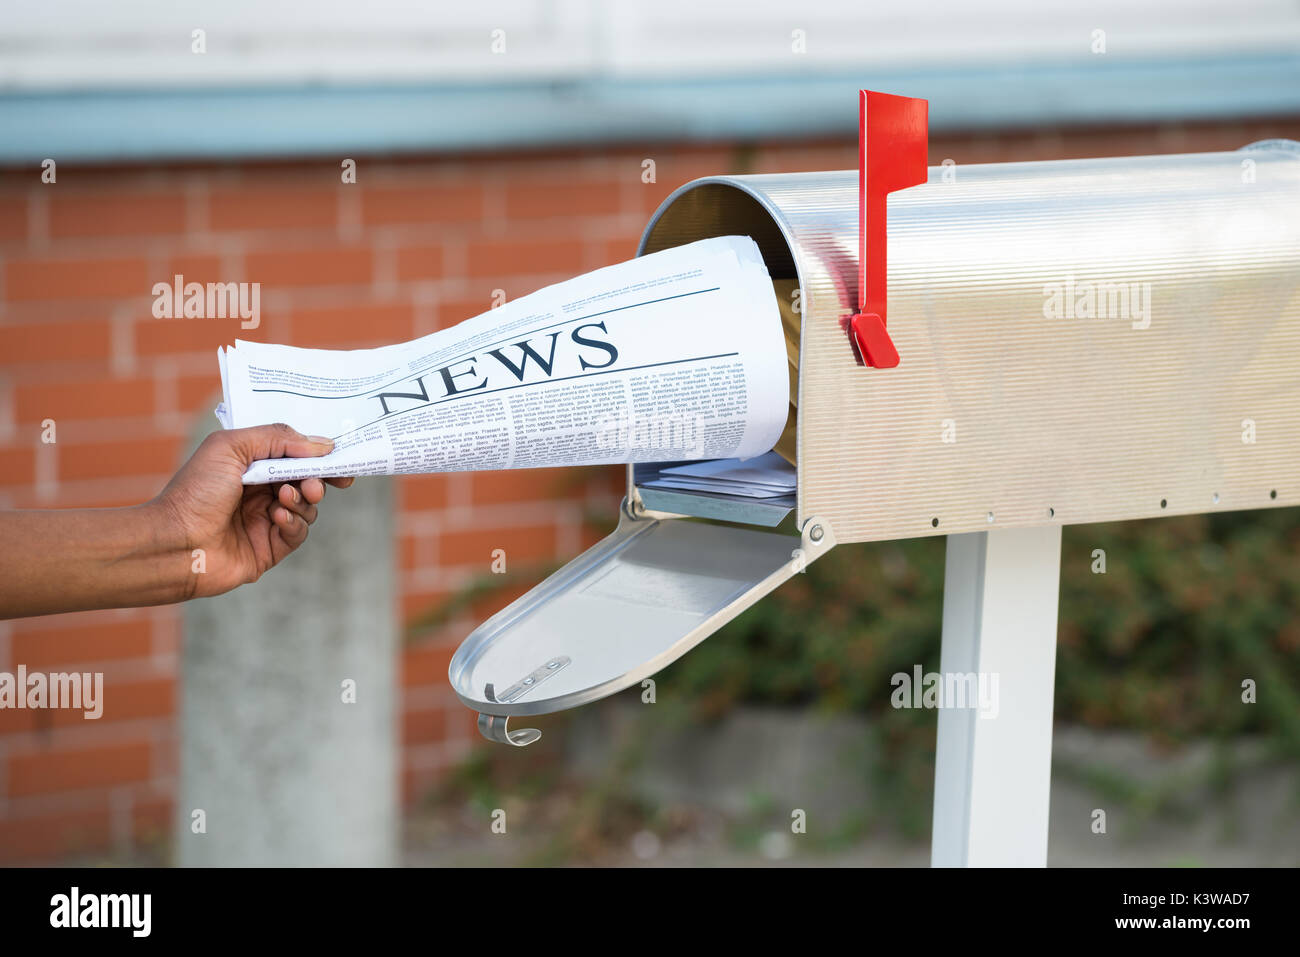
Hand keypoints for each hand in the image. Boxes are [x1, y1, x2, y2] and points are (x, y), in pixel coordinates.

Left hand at [153, 423, 354, 599]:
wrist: (175, 543)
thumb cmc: (195, 491)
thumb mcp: (231, 447)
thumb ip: (277, 438)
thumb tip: (322, 444)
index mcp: (249, 466)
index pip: (293, 456)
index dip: (317, 456)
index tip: (339, 456)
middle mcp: (259, 492)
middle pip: (306, 480)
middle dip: (315, 479)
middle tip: (313, 484)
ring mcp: (266, 521)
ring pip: (308, 507)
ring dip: (303, 500)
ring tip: (285, 499)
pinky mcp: (270, 548)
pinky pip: (298, 533)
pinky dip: (294, 523)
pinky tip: (277, 518)